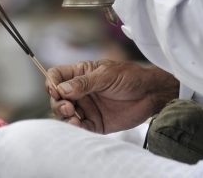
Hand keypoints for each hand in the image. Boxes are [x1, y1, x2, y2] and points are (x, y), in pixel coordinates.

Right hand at [45, 60, 178, 133]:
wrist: (151, 94)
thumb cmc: (130, 77)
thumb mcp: (106, 75)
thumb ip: (84, 83)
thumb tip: (62, 89)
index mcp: (80, 74)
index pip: (57, 76)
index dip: (51, 82)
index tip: (54, 90)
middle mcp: (80, 91)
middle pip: (57, 97)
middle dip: (57, 103)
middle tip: (67, 106)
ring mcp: (87, 107)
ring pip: (65, 114)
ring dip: (64, 116)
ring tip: (72, 116)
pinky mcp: (95, 122)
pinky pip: (80, 127)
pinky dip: (76, 127)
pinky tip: (78, 124)